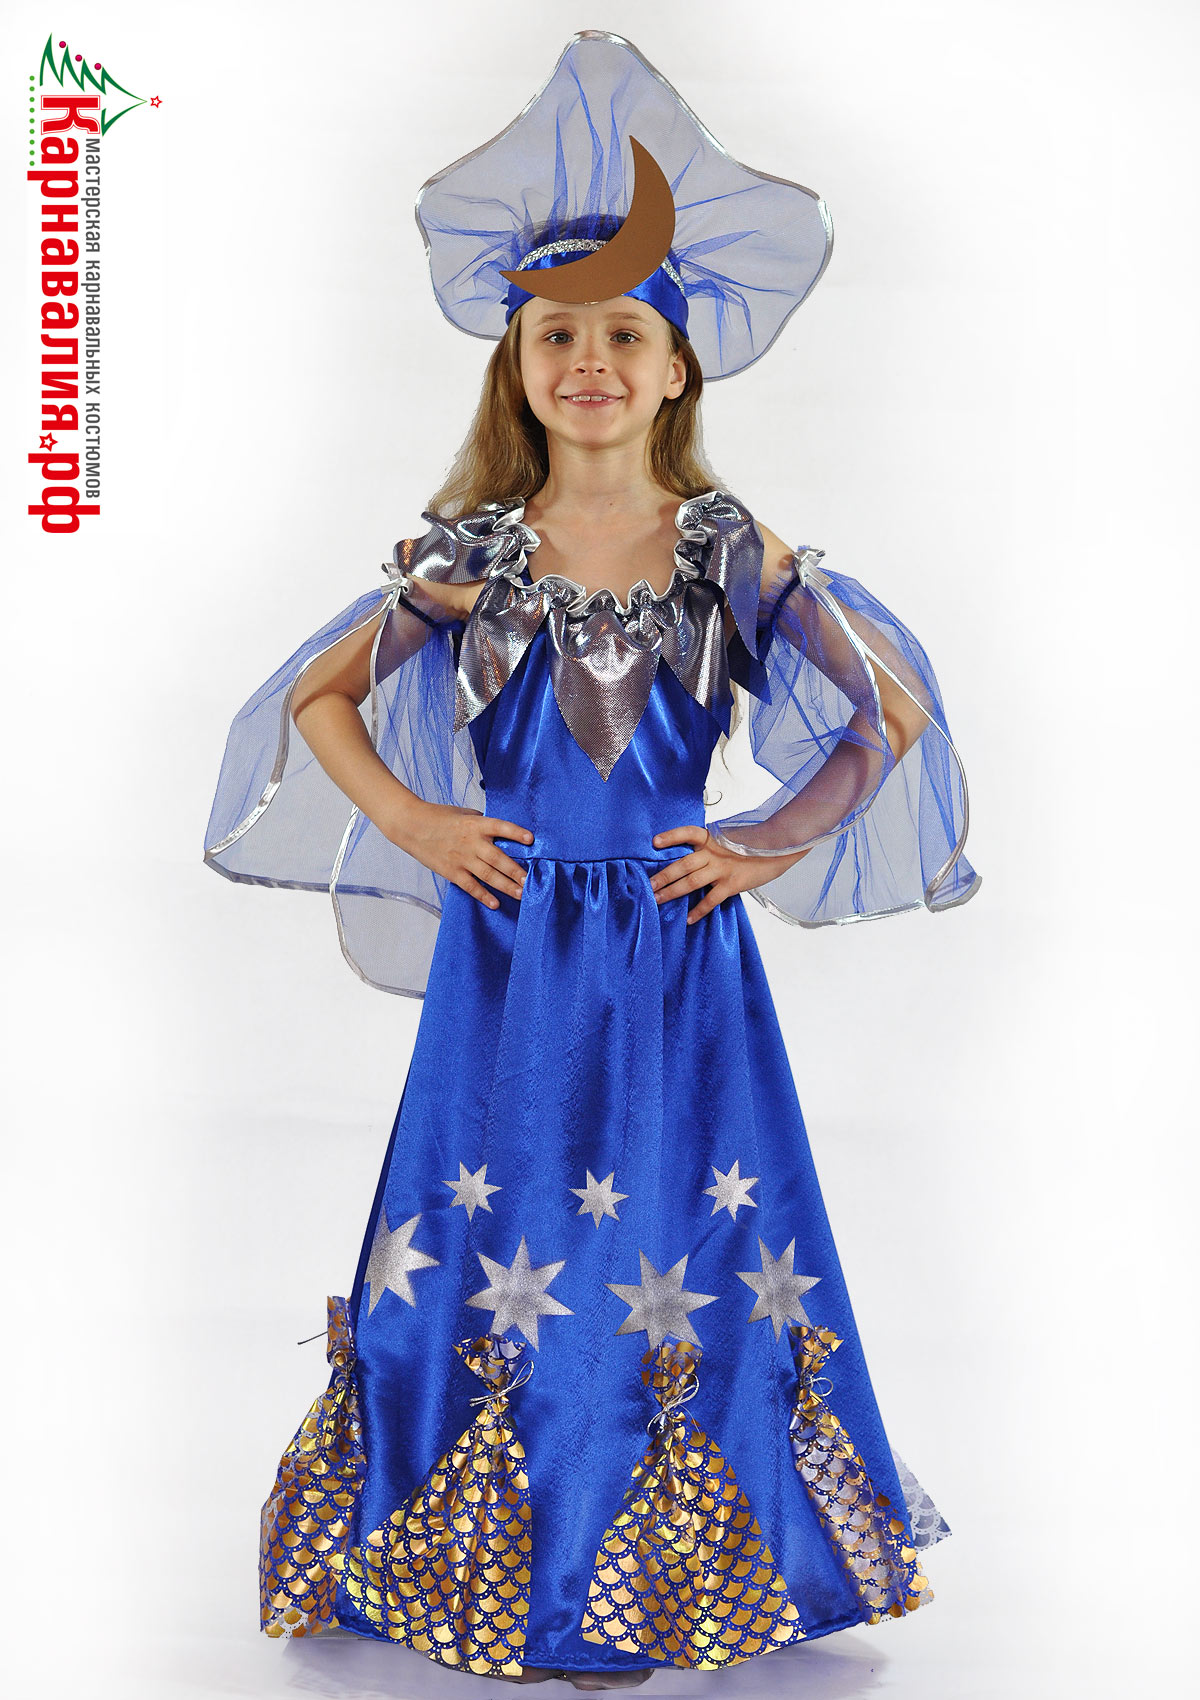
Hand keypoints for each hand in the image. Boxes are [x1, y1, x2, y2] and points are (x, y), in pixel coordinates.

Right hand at [388, 800, 532, 909]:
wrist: (412, 826)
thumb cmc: (439, 817)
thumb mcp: (464, 813)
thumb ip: (483, 822)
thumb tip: (501, 833)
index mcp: (476, 824)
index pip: (500, 827)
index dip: (516, 833)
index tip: (531, 840)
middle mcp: (471, 842)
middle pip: (498, 859)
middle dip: (516, 871)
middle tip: (531, 881)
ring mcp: (462, 858)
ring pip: (488, 875)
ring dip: (506, 886)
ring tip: (522, 894)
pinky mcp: (452, 871)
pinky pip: (470, 886)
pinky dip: (483, 896)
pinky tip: (495, 903)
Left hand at [649, 824, 802, 923]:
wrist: (778, 849)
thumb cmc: (752, 845)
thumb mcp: (728, 839)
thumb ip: (710, 846)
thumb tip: (690, 857)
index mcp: (712, 838)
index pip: (688, 833)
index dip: (671, 837)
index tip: (655, 842)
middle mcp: (714, 853)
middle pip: (683, 864)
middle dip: (663, 876)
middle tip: (648, 886)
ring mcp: (722, 869)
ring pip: (692, 882)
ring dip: (673, 892)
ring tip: (658, 900)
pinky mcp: (732, 884)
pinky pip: (711, 899)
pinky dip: (699, 910)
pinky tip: (689, 919)